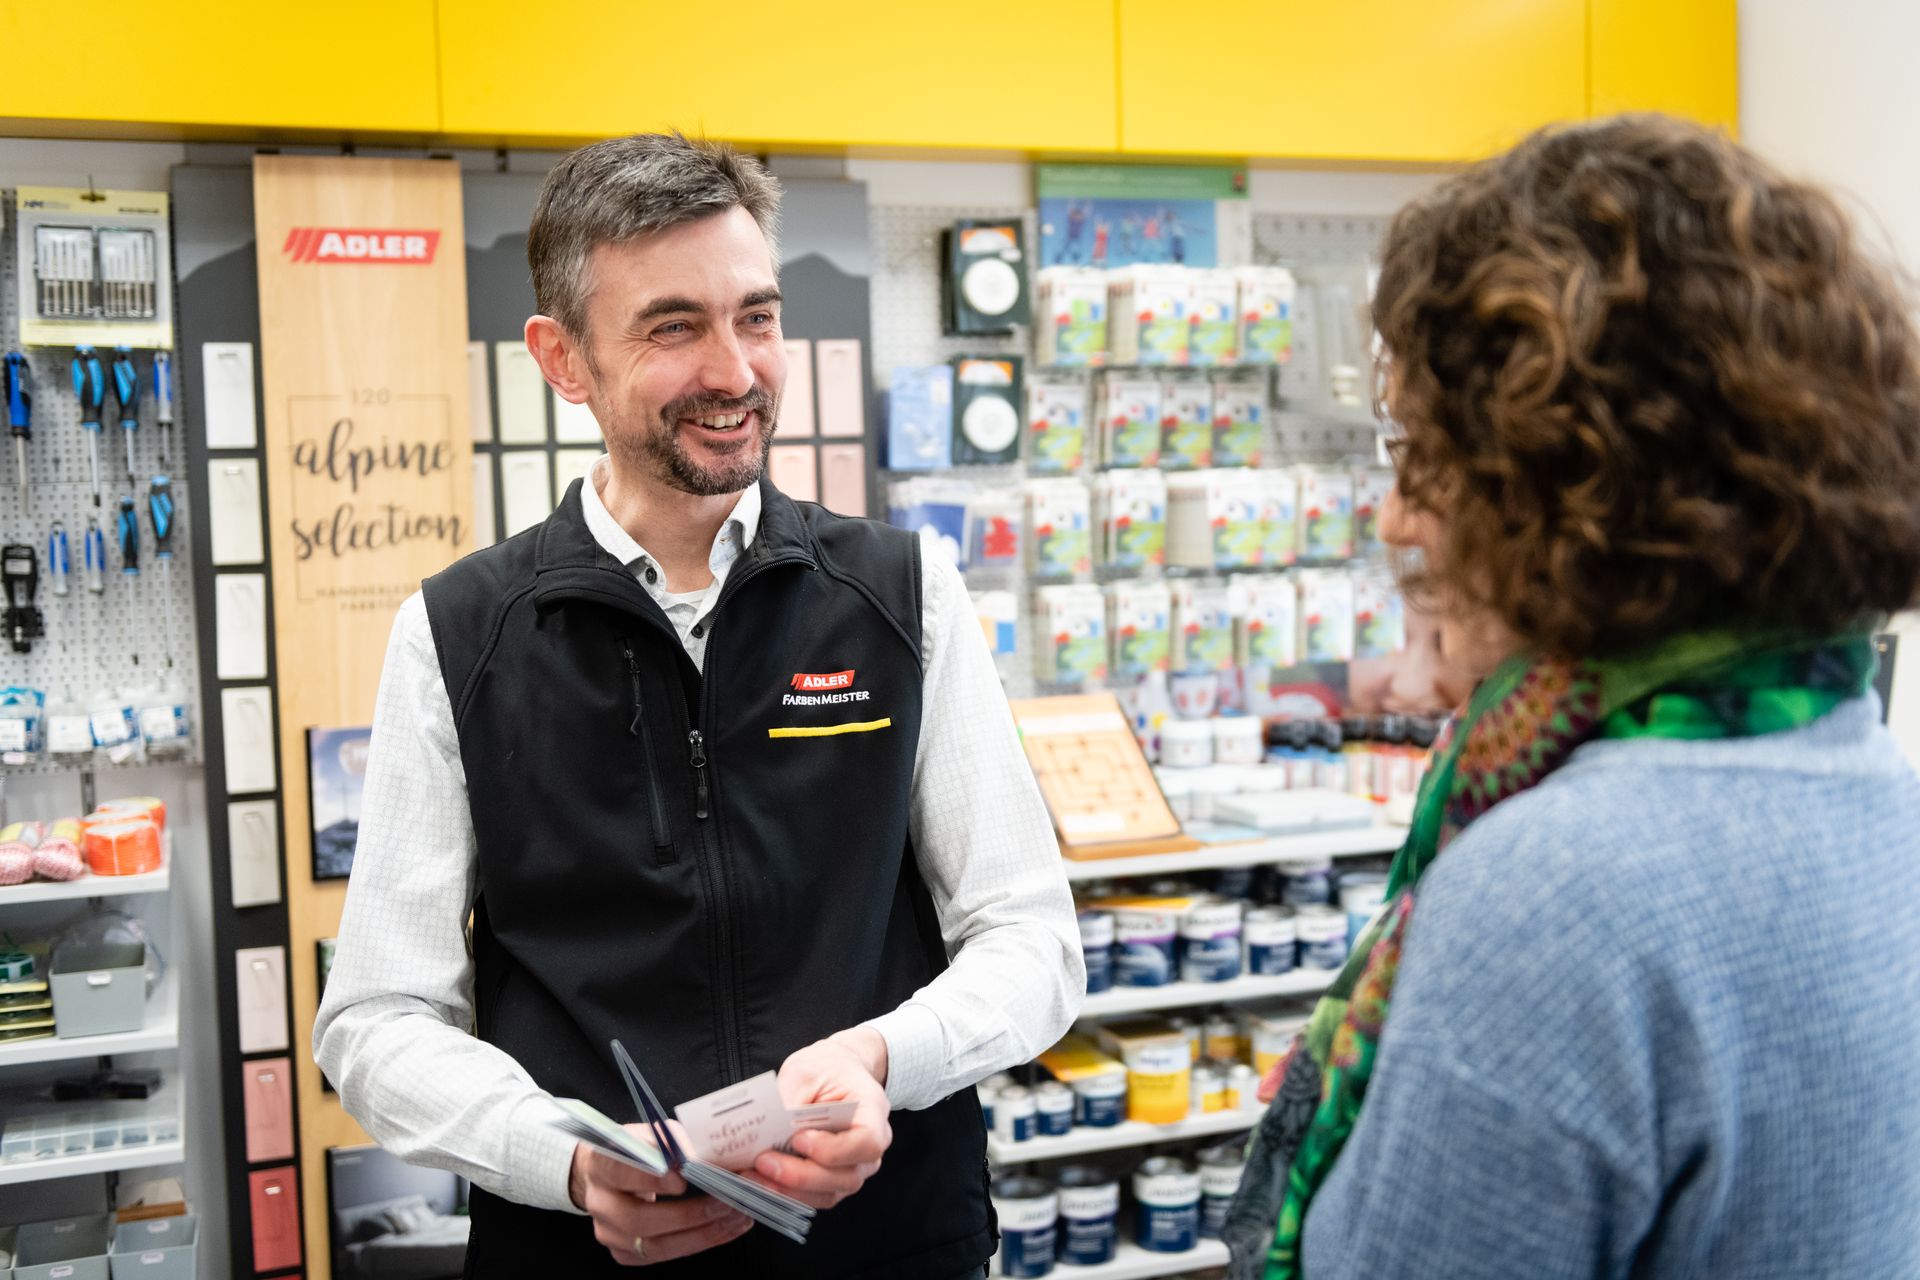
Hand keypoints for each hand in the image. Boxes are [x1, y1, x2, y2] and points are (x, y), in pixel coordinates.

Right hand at [570, 1122, 750, 1264]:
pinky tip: (723, 1230)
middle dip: (688, 1214)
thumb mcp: (653, 1134)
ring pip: (653, 1245)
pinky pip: (662, 1256)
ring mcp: (609, 1232)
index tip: (683, 1180)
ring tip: (736, 1218)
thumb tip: (706, 1158)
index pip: (620, 1171)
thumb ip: (674, 1143)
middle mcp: (599, 1201)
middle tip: (726, 1203)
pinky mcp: (624, 1253)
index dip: (651, 1178)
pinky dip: (697, 1243)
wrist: (612, 1172)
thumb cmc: (639, 1149)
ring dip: (701, 1234)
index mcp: (602, 1163)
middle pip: (637, 1219)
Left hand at [751, 1029, 892, 1209]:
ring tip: (755, 1175)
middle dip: (800, 1175)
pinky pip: (814, 1197)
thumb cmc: (826, 1069)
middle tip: (764, 1161)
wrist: (835, 1073)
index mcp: (873, 1112)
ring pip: (828, 1194)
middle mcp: (870, 1148)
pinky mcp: (834, 1181)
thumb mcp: (805, 1071)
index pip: (866, 1142)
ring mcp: (854, 1168)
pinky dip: (787, 1194)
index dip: (833, 1149)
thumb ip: (789, 1101)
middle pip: (845, 1176)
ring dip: (789, 1190)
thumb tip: (764, 1132)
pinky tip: (761, 1180)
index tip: (799, 1139)